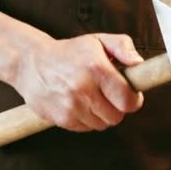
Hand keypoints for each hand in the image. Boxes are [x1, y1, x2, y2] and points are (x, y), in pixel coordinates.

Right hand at [12, 33, 143, 131]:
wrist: (31, 63)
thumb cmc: (69, 52)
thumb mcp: (97, 41)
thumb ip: (123, 46)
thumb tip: (139, 64)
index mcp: (96, 68)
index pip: (128, 100)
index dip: (133, 100)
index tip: (130, 95)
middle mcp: (83, 89)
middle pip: (117, 116)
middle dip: (117, 107)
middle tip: (109, 95)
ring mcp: (71, 106)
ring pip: (102, 125)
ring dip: (101, 114)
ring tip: (92, 97)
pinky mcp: (61, 119)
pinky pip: (86, 128)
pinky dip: (86, 119)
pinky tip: (78, 103)